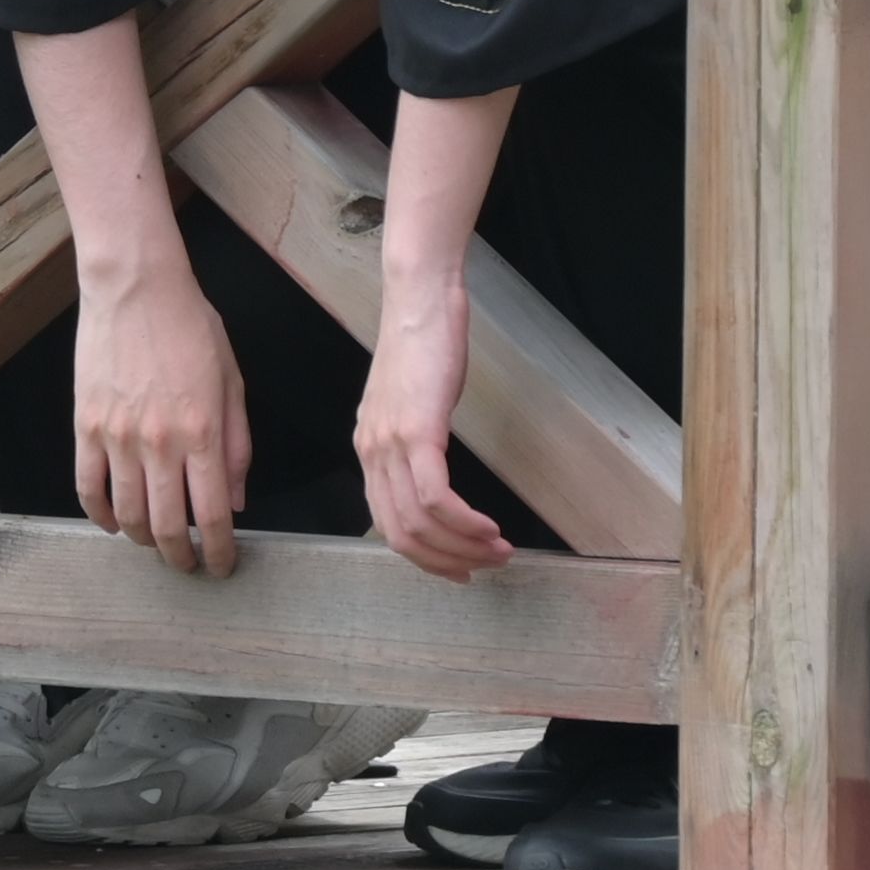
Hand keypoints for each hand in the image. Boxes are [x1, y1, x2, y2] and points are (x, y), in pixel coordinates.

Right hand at [73, 258, 248, 574]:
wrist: (135, 287)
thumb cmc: (190, 327)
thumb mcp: (232, 382)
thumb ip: (237, 446)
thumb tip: (234, 501)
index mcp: (202, 432)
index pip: (212, 515)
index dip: (219, 552)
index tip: (222, 565)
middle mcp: (159, 442)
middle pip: (167, 526)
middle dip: (181, 558)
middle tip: (188, 566)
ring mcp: (117, 436)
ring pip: (126, 514)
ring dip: (143, 540)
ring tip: (155, 544)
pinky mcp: (85, 425)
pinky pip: (87, 486)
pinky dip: (99, 515)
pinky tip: (114, 523)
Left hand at [358, 271, 516, 580]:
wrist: (420, 300)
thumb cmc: (424, 347)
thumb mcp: (412, 406)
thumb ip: (415, 445)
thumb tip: (434, 484)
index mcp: (369, 452)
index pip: (388, 526)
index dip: (427, 558)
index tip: (462, 569)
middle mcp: (371, 454)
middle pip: (401, 536)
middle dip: (448, 562)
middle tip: (489, 565)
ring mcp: (390, 444)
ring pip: (419, 523)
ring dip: (464, 547)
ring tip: (500, 550)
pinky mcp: (415, 432)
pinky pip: (434, 498)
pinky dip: (464, 523)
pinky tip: (490, 528)